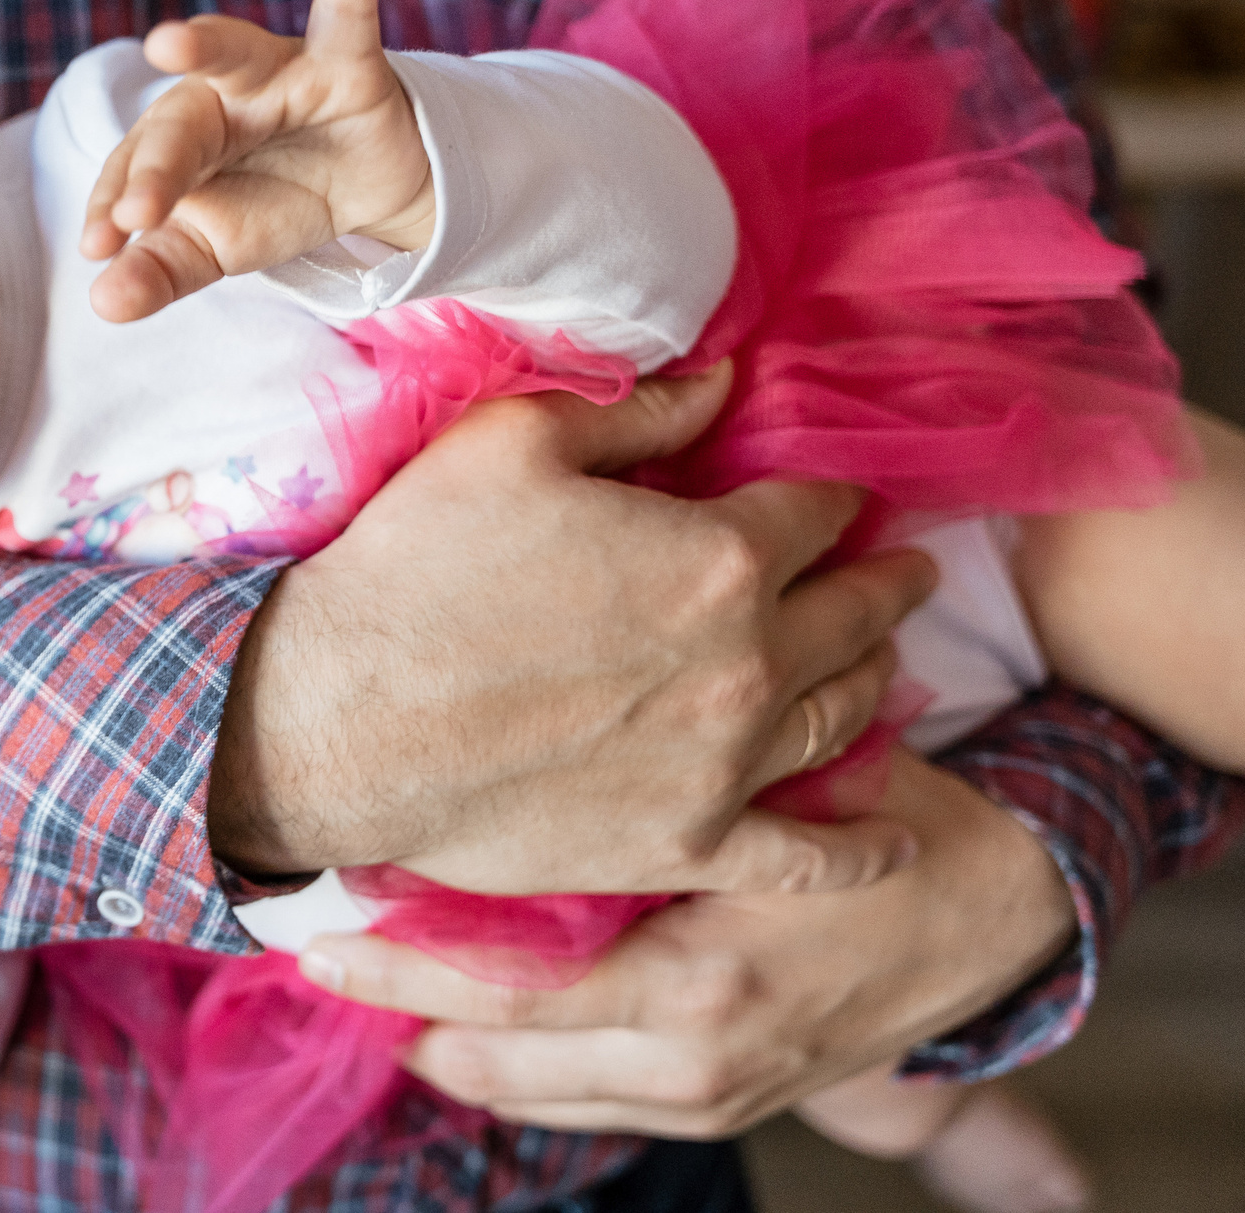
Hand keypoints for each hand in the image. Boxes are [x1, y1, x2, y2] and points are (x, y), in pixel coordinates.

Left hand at [81, 0, 433, 321]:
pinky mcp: (345, 63)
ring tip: (167, 42)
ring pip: (233, 58)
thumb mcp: (216, 247)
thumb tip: (102, 301)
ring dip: (202, 45)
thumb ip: (162, 270)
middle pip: (176, 127)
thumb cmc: (273, 202)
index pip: (134, 172)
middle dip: (154, 170)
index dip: (114, 207)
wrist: (367, 186)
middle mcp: (217, 97)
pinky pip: (346, 14)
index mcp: (175, 143)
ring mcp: (279, 74)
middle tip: (133, 216)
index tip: (97, 248)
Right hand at [208, 364, 936, 894]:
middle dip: (884, 583)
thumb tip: (721, 386)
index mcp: (718, 557)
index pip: (812, 512)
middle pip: (852, 616)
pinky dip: (863, 853)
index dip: (831, 495)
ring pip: (842, 717)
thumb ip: (634, 413)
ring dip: (878, 678)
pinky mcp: (686, 845)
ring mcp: (724, 765)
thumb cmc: (413, 568)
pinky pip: (806, 857)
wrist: (340, 722)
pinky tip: (895, 843)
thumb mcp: (511, 443)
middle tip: (905, 571)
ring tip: (885, 659)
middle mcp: (748, 663)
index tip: (838, 495)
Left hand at [293, 753, 1074, 1135]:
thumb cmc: (869, 816)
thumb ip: (647, 799)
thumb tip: (500, 761)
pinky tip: (460, 1022)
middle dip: (400, 1015)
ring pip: (531, 1092)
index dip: (399, 968)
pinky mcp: (725, 1104)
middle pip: (497, 1059)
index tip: (314, 938)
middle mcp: (690, 1057)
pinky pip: (582, 1100)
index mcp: (693, 980)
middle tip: (318, 961)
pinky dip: (514, 1067)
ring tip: (372, 988)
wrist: (994, 906)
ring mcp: (709, 1093)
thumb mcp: (763, 791)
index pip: (504, 989)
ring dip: (447, 1043)